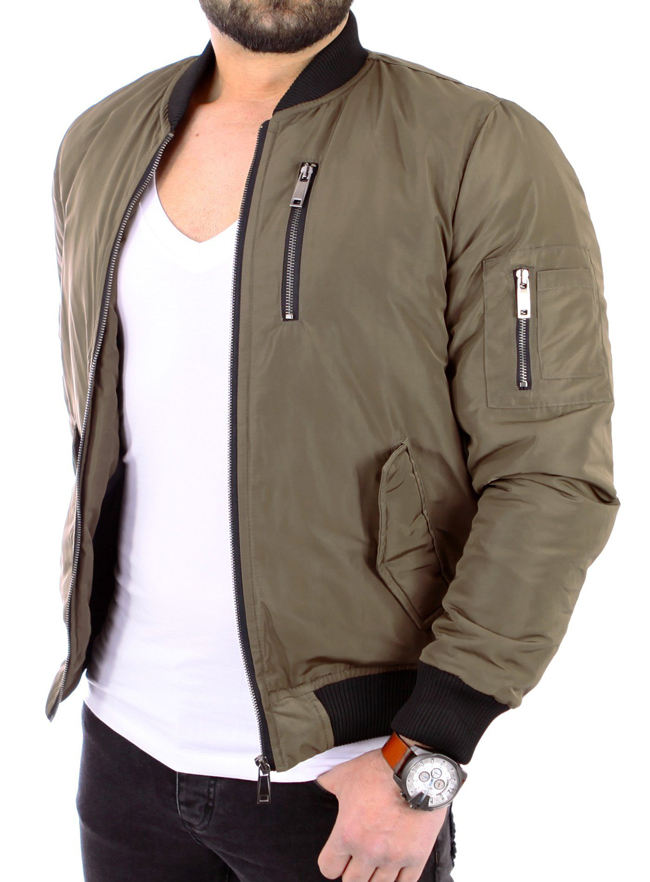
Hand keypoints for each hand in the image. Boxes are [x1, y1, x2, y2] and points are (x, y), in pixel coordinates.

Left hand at [314, 747, 447, 881]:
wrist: (415, 769)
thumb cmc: (378, 771)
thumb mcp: (344, 774)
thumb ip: (326, 784)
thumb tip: (316, 784)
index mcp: (346, 835)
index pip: (329, 869)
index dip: (332, 862)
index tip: (339, 855)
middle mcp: (368, 851)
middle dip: (353, 870)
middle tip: (360, 856)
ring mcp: (393, 857)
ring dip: (376, 874)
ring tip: (378, 860)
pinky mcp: (416, 857)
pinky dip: (399, 878)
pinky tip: (396, 867)